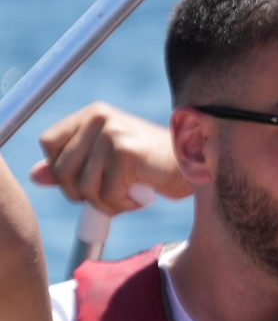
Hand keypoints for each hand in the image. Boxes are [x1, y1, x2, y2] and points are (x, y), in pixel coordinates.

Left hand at [32, 103, 187, 211]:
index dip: (61, 170)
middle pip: (62, 169)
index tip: (86, 179)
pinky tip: (139, 197)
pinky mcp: (127, 153)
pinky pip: (107, 194)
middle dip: (82, 192)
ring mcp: (113, 134)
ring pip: (83, 186)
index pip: (49, 144)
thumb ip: (73, 165)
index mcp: (93, 114)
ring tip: (128, 196)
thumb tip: (35, 176)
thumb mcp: (107, 161)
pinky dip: (122, 205)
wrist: (198, 165)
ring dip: (105, 202)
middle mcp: (100, 118)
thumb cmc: (154, 164)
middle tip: (109, 194)